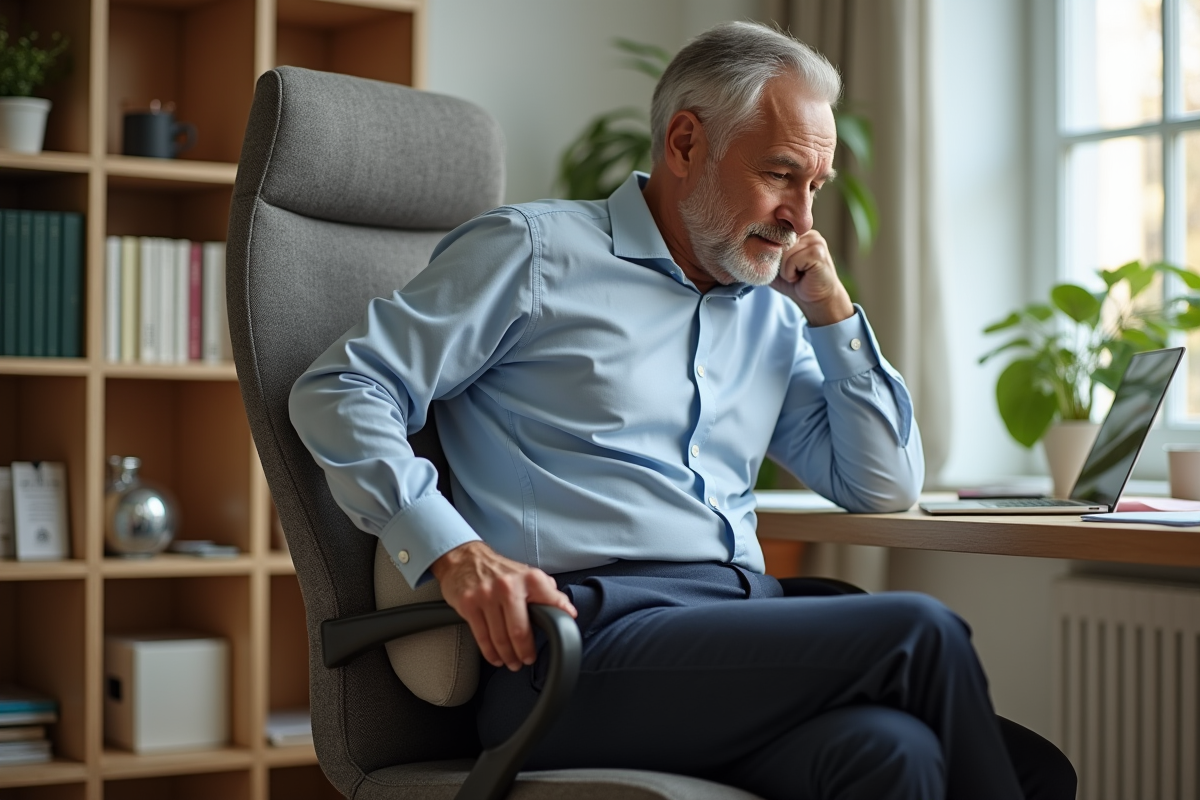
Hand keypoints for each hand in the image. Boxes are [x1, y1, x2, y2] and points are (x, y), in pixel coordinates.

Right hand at [430, 541, 576, 670]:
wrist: (464, 559)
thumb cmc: (499, 570)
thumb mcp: (527, 574)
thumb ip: (547, 592)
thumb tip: (567, 610)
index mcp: (528, 578)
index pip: (549, 606)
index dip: (556, 625)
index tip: (558, 640)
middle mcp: (507, 586)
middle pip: (519, 631)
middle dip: (525, 652)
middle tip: (527, 660)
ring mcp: (486, 596)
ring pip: (500, 637)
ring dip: (508, 656)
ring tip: (512, 662)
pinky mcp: (469, 605)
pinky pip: (482, 636)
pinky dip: (490, 652)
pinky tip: (496, 657)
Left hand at [770, 230, 854, 326]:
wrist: (817, 301)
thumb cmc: (796, 284)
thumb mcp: (775, 266)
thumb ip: (766, 252)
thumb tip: (748, 244)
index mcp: (798, 233)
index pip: (774, 234)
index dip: (772, 252)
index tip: (780, 266)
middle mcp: (808, 233)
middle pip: (778, 243)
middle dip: (779, 263)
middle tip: (792, 273)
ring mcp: (815, 241)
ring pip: (784, 253)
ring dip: (785, 270)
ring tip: (797, 275)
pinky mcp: (818, 252)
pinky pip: (792, 260)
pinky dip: (791, 273)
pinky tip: (802, 277)